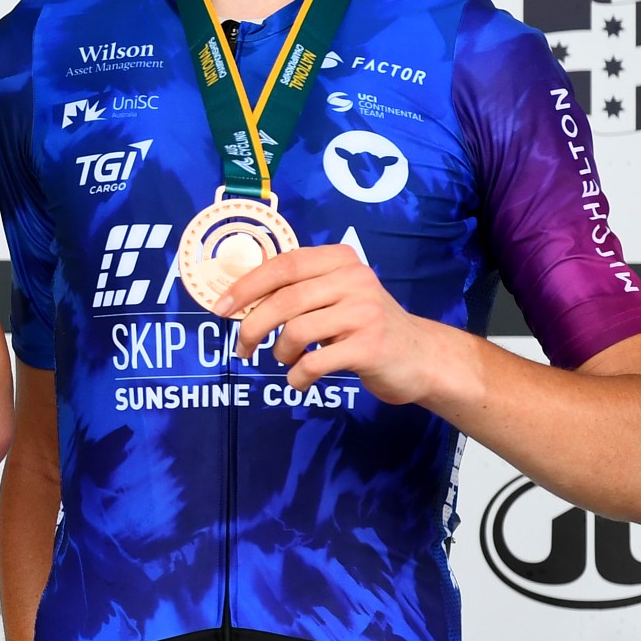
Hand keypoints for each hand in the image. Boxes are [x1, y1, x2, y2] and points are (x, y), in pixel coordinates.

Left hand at [223, 245, 473, 406]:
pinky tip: (300, 380)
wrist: (420, 357)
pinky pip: (313, 363)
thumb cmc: (365, 326)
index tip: (220, 308)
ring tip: (287, 361)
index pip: (283, 265)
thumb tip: (238, 298)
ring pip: (296, 332)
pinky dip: (298, 377)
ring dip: (280, 354)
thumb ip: (298, 290)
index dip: (246, 286)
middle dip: (253, 326)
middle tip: (242, 348)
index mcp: (340, 260)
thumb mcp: (336, 295)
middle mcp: (355, 280)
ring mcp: (364, 313)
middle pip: (284, 300)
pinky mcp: (369, 347)